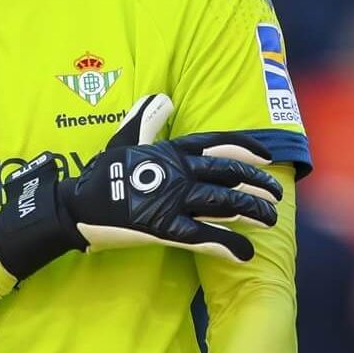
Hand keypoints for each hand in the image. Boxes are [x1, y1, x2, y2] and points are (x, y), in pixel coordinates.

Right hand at [0, 94, 282, 279]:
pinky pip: (204, 237)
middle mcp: (177, 172)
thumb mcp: (124, 137)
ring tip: (270, 219)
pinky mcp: (164, 228)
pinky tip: (246, 254)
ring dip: (253, 211)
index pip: (217, 142)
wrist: (77, 206)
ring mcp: (172, 200)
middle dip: (258, 183)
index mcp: (170, 150)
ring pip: (225, 204)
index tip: (266, 157)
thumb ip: (147, 118)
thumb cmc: (101, 174)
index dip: (246, 147)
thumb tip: (165, 98)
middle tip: (277, 194)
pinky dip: (228, 246)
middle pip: (230, 174)